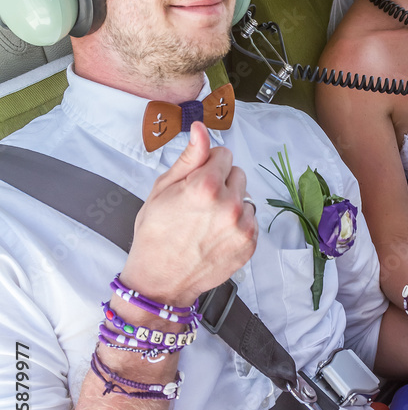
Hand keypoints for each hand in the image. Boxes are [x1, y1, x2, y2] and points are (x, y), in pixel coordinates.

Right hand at [121, 121, 257, 304]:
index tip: (196, 180)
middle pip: (237, 174)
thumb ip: (189, 157)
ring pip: (246, 197)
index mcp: (206, 186)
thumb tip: (201, 129)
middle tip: (199, 203)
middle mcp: (230, 205)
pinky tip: (216, 234)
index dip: (208, 165)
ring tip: (207, 221)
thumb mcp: (163, 189)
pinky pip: (250, 219)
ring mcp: (243, 226)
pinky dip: (237, 224)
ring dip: (232, 203)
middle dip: (221, 182)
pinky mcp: (250, 244)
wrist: (160, 281)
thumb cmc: (155, 234)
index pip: (224, 154)